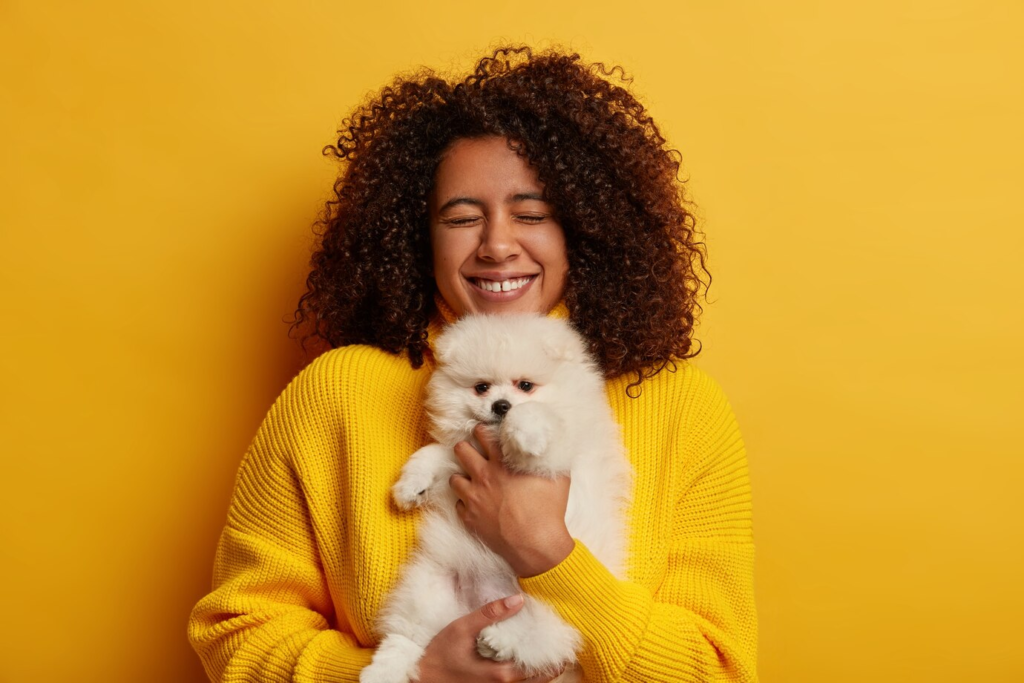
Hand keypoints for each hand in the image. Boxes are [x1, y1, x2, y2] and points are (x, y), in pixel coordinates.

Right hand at [413, 594, 564, 682]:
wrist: (420, 680)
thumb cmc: (439, 656)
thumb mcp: (462, 629)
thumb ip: (490, 614)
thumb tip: (518, 599)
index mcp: (502, 674)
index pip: (541, 669)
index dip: (556, 657)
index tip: (566, 643)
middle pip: (540, 680)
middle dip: (554, 666)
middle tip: (564, 650)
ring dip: (540, 671)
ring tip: (549, 654)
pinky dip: (526, 676)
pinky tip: (524, 663)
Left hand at [450, 424, 574, 576]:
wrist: (537, 544)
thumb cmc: (548, 510)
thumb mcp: (558, 477)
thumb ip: (551, 458)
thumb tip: (553, 446)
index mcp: (502, 463)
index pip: (482, 435)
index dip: (482, 431)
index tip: (483, 432)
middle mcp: (484, 476)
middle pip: (461, 450)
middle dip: (465, 447)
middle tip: (472, 451)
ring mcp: (474, 498)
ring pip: (454, 478)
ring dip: (461, 476)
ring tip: (470, 478)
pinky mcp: (470, 518)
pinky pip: (458, 504)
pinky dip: (464, 502)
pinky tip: (473, 503)